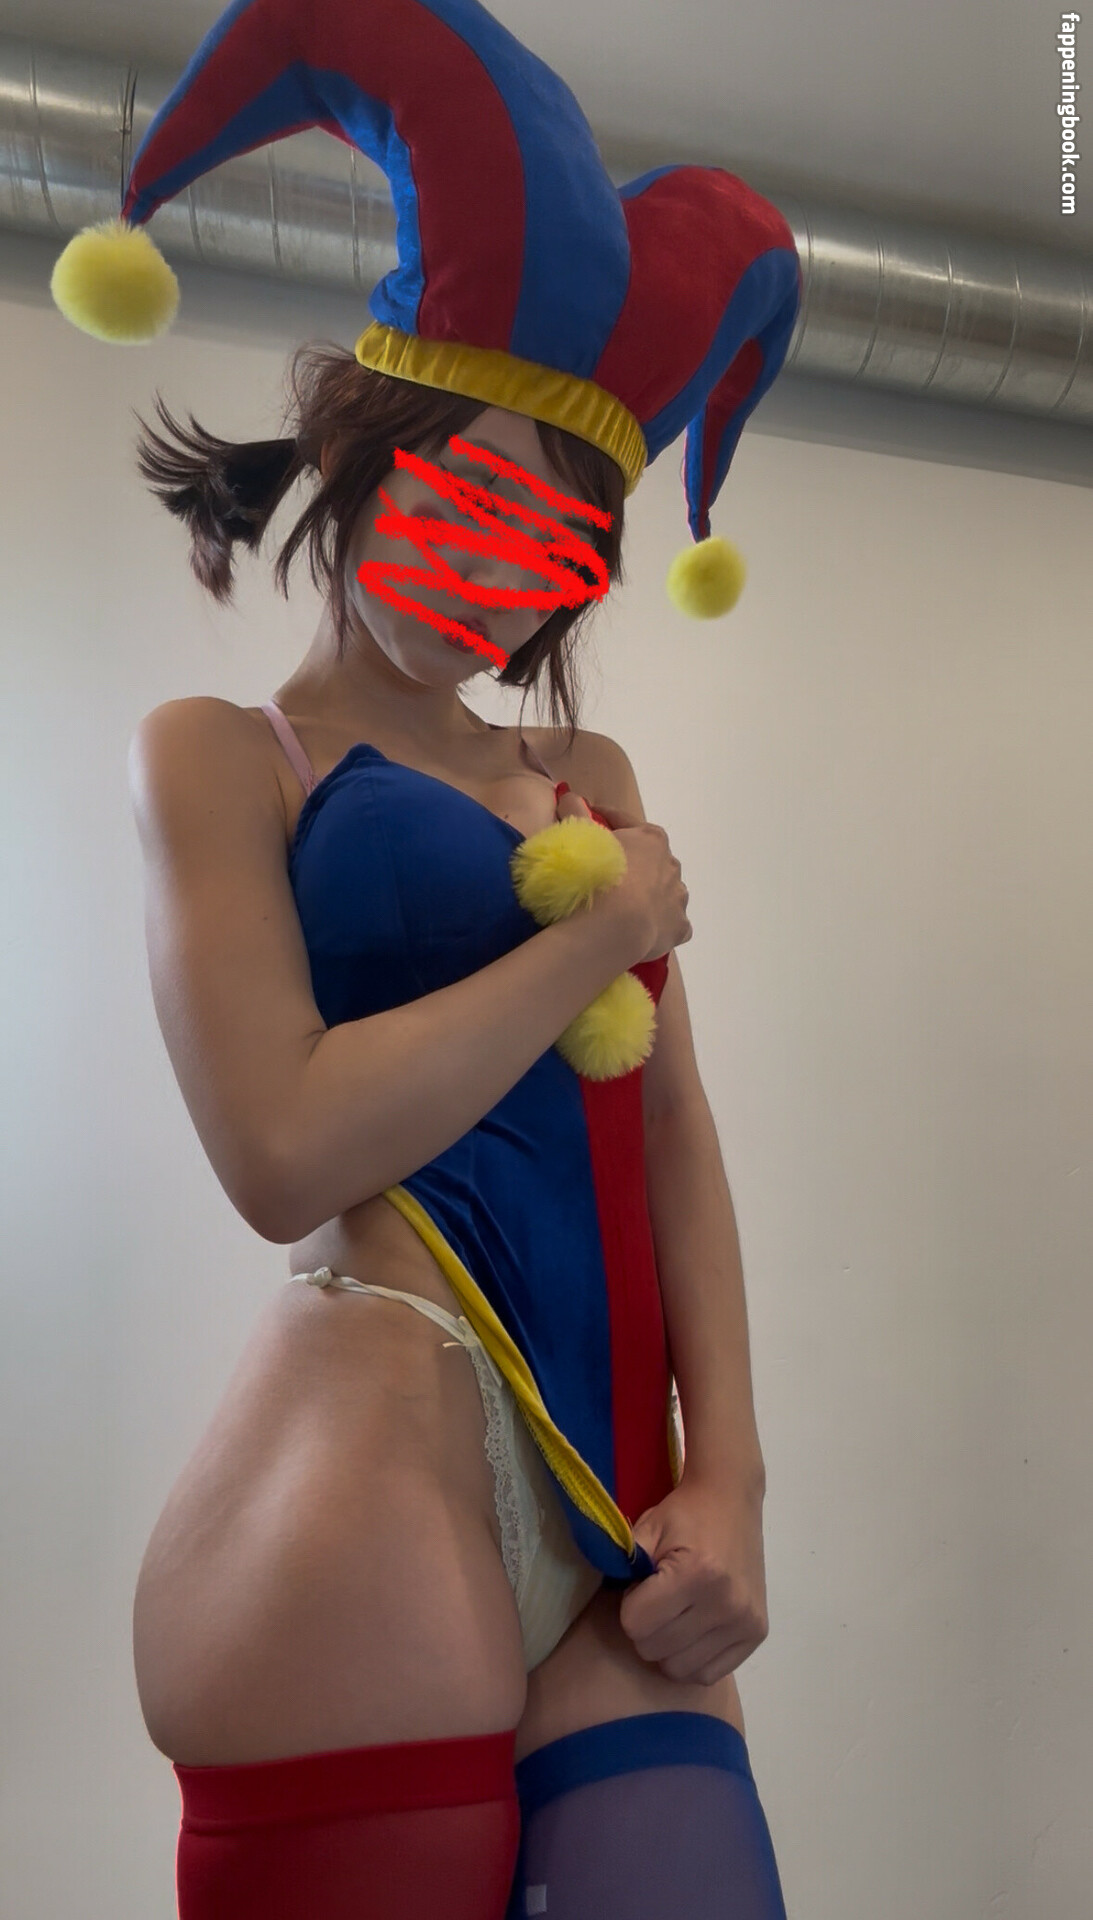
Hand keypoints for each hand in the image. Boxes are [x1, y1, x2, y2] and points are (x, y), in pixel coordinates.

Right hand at [554, 789, 690, 962]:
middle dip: (633, 862)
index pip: (626, 822)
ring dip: (650, 894)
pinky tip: (643, 930)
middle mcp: (672, 866)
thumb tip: (569, 794)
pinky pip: (671, 923)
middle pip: (650, 859)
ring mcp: (678, 899)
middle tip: (607, 873)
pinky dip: (659, 925)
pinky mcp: (679, 929)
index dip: (605, 820)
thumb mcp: (580, 838)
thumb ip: (575, 813)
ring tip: (625, 906)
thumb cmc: (596, 876)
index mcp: (651, 839)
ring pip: (665, 892)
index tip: (590, 821)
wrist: (613, 927)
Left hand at [618, 1473, 768, 1685]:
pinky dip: (693, 1658)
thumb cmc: (684, 1514)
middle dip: (646, 1627)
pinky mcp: (757, 1633)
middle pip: (655, 1650)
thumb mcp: (646, 1529)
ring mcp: (744, 1621)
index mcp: (696, 1573)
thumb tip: (616, 1605)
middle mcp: (725, 1603)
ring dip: (668, 1647)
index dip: (630, 1605)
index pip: (635, 1625)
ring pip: (680, 1670)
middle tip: (658, 1600)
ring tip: (675, 1615)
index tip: (643, 1586)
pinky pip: (709, 1674)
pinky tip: (694, 1630)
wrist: (730, 1499)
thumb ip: (626, 1566)